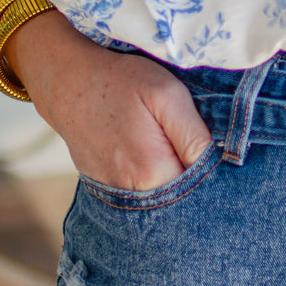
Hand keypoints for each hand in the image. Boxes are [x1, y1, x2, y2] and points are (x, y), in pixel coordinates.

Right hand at [5, 9, 212, 189]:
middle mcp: (133, 195)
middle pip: (183, 203)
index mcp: (153, 173)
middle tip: (200, 151)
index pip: (203, 191)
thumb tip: (219, 165)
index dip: (217, 174)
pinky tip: (156, 156)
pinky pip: (143, 196)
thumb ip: (195, 136)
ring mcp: (116, 196)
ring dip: (177, 183)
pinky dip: (156, 182)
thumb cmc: (119, 82)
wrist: (65, 81)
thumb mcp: (167, 94)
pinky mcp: (106, 190)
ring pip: (163, 202)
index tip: (220, 156)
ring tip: (174, 150)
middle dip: (199, 185)